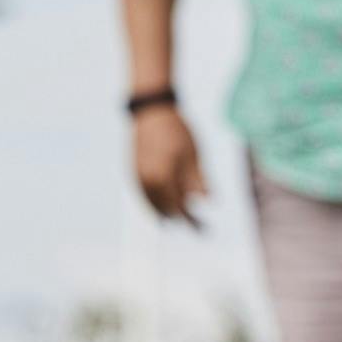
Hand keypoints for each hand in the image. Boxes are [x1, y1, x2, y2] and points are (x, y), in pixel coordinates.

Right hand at [132, 103, 208, 227]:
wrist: (152, 112)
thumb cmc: (177, 130)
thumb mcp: (194, 154)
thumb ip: (199, 180)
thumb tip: (209, 202)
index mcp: (163, 178)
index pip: (178, 208)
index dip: (191, 221)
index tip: (204, 229)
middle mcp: (147, 182)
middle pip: (164, 210)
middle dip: (180, 218)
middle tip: (196, 224)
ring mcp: (137, 178)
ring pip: (153, 205)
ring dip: (167, 212)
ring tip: (183, 217)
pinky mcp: (133, 173)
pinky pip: (145, 196)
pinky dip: (156, 203)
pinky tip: (167, 203)